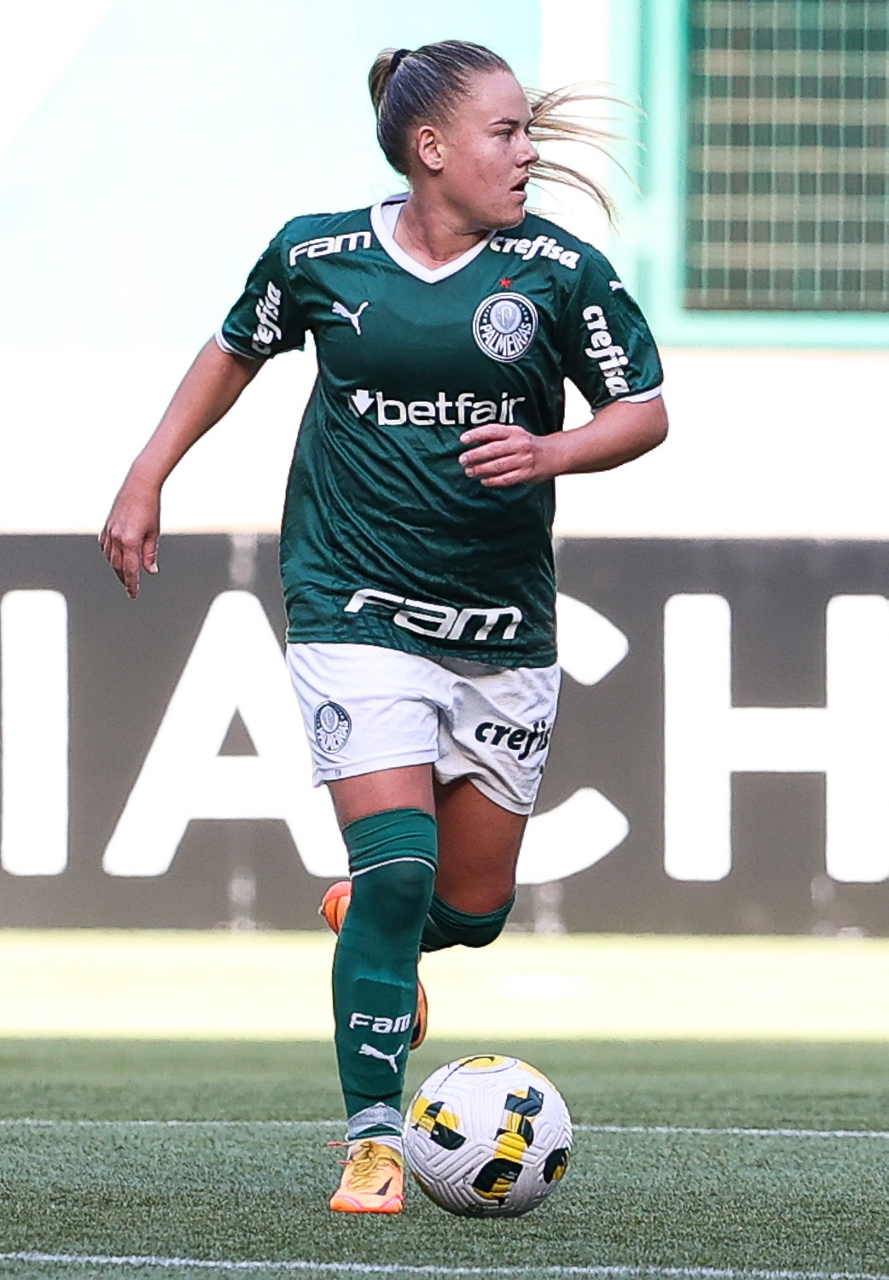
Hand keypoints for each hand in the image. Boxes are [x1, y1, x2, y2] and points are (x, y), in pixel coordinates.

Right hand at [98, 477, 160, 599]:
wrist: (139, 484)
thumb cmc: (150, 507)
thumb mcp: (154, 533)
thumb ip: (150, 554)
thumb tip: (150, 571)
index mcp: (130, 541)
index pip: (131, 570)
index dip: (132, 585)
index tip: (133, 595)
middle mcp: (116, 538)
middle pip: (118, 566)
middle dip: (124, 579)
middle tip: (130, 588)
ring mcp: (109, 531)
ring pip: (109, 558)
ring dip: (117, 569)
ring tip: (124, 576)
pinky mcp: (106, 526)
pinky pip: (104, 547)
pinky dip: (109, 556)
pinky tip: (114, 559)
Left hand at [458, 423, 554, 487]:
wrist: (553, 454)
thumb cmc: (528, 444)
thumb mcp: (515, 434)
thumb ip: (497, 437)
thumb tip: (473, 441)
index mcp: (514, 432)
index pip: (492, 431)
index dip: (476, 434)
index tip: (463, 439)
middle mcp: (519, 445)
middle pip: (493, 450)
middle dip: (475, 455)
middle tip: (462, 460)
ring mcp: (523, 460)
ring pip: (498, 466)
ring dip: (481, 470)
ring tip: (469, 472)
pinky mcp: (526, 474)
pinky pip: (506, 479)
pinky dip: (493, 481)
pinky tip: (484, 481)